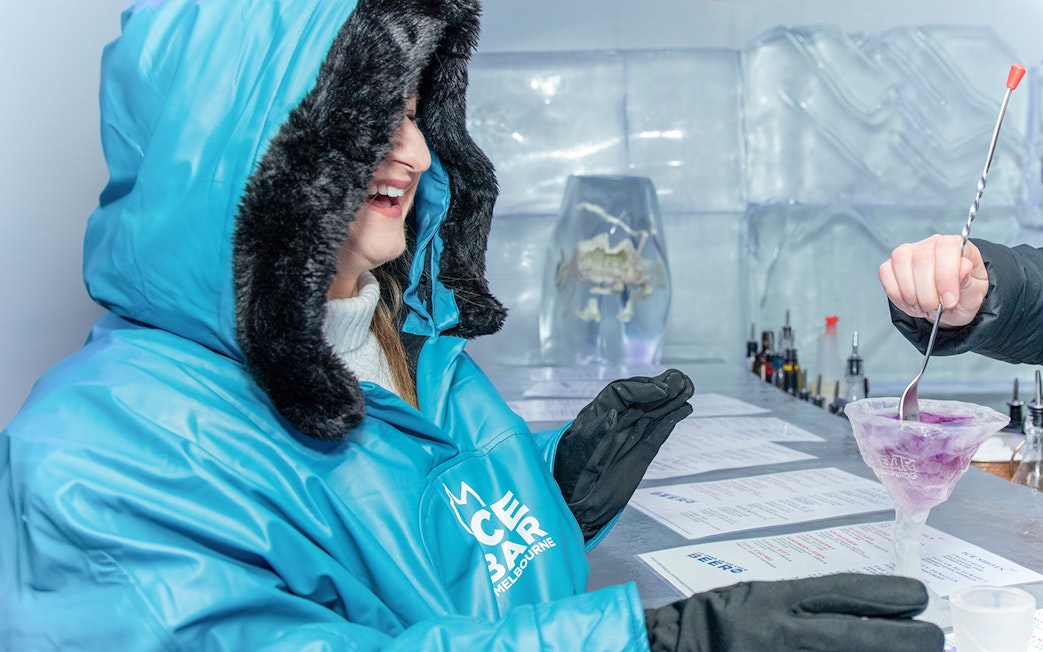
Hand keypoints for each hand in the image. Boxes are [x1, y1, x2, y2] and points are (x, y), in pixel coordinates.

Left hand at [554, 369, 693, 538]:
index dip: (640, 388)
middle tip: (680, 380)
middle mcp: (613, 423)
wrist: (577, 508)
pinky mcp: (640, 453)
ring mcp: (628, 437)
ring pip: (652, 413)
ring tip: (688, 388)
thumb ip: (594, 436)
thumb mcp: (577, 458)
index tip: (660, 390)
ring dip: (671, 400)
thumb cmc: (569, 480)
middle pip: (639, 398)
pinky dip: (671, 420)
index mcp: (594, 418)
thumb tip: (610, 414)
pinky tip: (684, 410)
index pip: (619, 393)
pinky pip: (658, 432)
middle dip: (660, 388)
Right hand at [645, 573, 943, 651]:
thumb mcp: (764, 596)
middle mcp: (793, 637)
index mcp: (781, 602)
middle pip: (878, 640)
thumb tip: (877, 609)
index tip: (920, 598)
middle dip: (918, 640)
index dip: (897, 597)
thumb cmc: (719, 623)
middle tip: (931, 640)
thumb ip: (813, 601)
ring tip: (912, 651)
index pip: (852, 595)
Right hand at [878, 234, 987, 327]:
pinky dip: (897, 294)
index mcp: (955, 245)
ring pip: (900, 263)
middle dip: (926, 291)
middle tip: (935, 307)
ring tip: (923, 306)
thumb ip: (968, 281)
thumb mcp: (974, 294)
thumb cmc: (962, 296)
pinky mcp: (892, 264)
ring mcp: (908, 253)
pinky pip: (885, 273)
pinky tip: (910, 302)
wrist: (948, 305)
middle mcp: (929, 244)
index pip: (946, 247)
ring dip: (911, 293)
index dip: (946, 276)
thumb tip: (963, 266)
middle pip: (920, 258)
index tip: (949, 300)